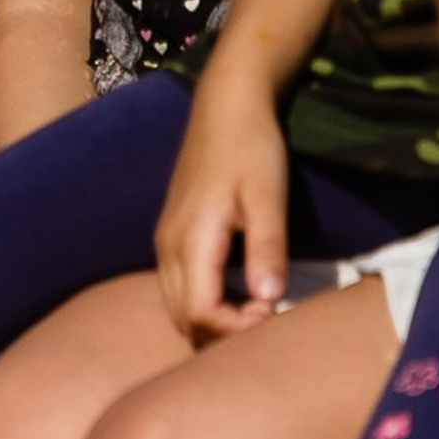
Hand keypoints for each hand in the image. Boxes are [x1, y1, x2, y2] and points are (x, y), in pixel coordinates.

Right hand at [155, 76, 292, 343]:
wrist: (225, 105)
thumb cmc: (252, 148)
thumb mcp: (268, 197)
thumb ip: (267, 248)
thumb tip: (269, 299)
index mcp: (190, 239)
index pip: (201, 314)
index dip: (238, 328)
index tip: (273, 309)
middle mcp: (167, 245)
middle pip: (183, 319)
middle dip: (224, 333)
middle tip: (267, 315)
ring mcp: (165, 238)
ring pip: (176, 306)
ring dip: (213, 319)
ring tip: (255, 305)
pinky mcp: (171, 232)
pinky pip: (177, 286)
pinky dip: (203, 302)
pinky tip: (238, 289)